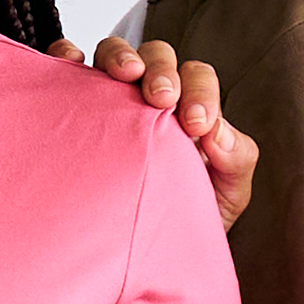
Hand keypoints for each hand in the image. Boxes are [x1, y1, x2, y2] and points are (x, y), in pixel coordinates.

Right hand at [76, 29, 257, 232]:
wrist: (147, 250)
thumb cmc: (185, 216)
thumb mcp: (226, 194)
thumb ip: (236, 160)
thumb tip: (218, 132)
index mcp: (189, 108)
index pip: (197, 78)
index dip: (200, 92)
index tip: (196, 125)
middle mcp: (149, 96)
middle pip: (157, 57)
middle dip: (161, 70)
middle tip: (162, 97)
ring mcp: (112, 99)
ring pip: (114, 53)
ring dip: (119, 56)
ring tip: (124, 74)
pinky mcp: (77, 108)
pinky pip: (68, 68)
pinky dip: (67, 55)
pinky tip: (74, 63)